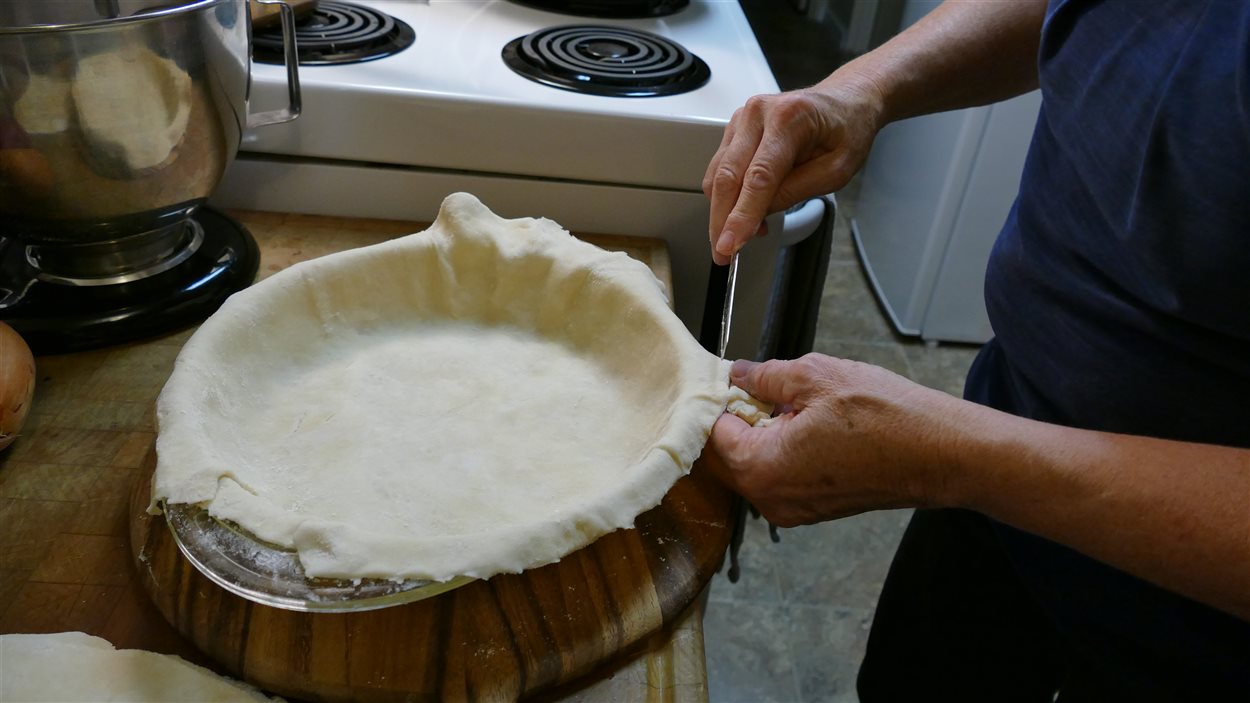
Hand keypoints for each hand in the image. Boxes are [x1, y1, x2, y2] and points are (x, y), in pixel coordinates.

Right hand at [702, 80, 884, 264]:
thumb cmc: (847, 130)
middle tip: (723, 252)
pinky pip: (721, 168)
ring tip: (743, 232)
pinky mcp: (735, 129)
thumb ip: (797, 191)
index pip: (758, 177)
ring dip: (724, 210)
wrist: (846, 101)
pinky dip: (728, 195)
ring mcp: (743, 118)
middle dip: (722, 220)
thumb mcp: (836, 170)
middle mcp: (759, 113)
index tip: (730, 244)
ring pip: (718, 174)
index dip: (741, 215)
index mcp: (789, 118)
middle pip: (728, 176)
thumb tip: (759, 213)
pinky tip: (746, 209)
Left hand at [705, 354, 966, 525]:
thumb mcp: (817, 376)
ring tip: (793, 402)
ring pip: (755, 465)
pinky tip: (811, 424)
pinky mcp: (815, 508)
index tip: (732, 378)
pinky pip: (781, 476)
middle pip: (728, 454)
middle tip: (763, 385)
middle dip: (739, 418)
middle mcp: (771, 499)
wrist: (944, 454)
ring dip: (762, 433)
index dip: (720, 400)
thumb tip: (740, 374)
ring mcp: (793, 509)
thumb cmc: (888, 418)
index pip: (712, 433)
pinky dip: (784, 449)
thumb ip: (767, 376)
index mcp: (761, 469)